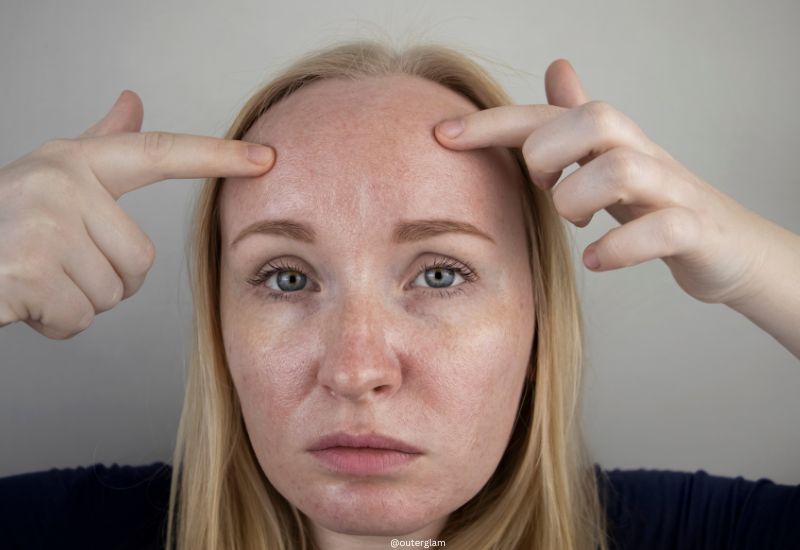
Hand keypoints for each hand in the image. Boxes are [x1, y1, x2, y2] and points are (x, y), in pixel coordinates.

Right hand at [0, 90, 275, 338]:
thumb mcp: (52, 176)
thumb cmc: (0, 224)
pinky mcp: (26, 269)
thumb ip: (99, 144)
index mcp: (74, 162)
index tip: (267, 159)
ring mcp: (43, 223)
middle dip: (103, 280)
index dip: (216, 156)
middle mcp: (60, 182)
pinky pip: (79, 318)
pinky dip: (54, 324)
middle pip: (139, 260)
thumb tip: (132, 101)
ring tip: (36, 279)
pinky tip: (23, 301)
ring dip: (77, 302)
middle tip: (54, 265)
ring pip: (111, 293)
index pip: (158, 153)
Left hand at [434, 59, 775, 305]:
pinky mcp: (696, 230)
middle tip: (543, 188)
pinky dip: (621, 247)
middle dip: (549, 154)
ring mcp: (672, 191)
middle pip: (594, 120)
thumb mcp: (612, 158)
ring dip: (579, 200)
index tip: (442, 136)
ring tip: (574, 225)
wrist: (729, 248)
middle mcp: (642, 154)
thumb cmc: (657, 201)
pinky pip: (663, 228)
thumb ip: (577, 121)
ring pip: (623, 169)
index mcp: (611, 141)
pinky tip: (596, 260)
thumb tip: (556, 66)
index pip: (547, 115)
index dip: (494, 123)